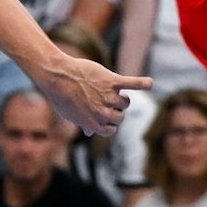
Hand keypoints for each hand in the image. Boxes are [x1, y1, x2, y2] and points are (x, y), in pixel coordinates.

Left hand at [33, 52, 151, 136]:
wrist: (57, 75)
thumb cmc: (61, 95)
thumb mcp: (70, 114)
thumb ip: (83, 123)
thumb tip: (89, 132)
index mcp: (92, 124)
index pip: (111, 130)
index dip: (109, 123)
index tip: (102, 116)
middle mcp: (101, 113)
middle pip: (120, 117)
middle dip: (115, 110)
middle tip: (103, 99)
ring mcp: (107, 97)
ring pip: (125, 102)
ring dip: (121, 97)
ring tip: (110, 89)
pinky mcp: (111, 81)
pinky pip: (131, 84)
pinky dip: (142, 83)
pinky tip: (149, 83)